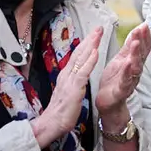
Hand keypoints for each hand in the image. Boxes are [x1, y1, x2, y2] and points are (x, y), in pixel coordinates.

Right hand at [32, 27, 101, 147]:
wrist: (51, 123)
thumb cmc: (61, 111)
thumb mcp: (68, 92)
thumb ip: (73, 82)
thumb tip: (78, 75)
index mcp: (67, 75)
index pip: (77, 56)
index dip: (86, 44)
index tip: (94, 34)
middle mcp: (67, 74)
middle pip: (79, 53)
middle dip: (89, 39)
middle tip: (99, 27)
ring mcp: (70, 80)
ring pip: (81, 59)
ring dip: (90, 45)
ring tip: (98, 34)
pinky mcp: (74, 88)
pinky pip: (83, 72)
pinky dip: (89, 61)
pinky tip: (95, 52)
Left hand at [95, 24, 150, 125]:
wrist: (108, 100)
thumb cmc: (115, 80)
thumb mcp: (121, 59)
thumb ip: (129, 47)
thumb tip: (136, 31)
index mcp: (134, 63)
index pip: (142, 48)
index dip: (144, 37)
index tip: (145, 25)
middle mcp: (135, 71)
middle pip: (141, 55)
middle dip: (142, 42)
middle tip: (141, 30)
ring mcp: (129, 80)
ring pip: (135, 67)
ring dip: (136, 54)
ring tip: (135, 43)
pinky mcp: (122, 90)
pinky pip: (126, 81)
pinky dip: (127, 72)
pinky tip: (128, 63)